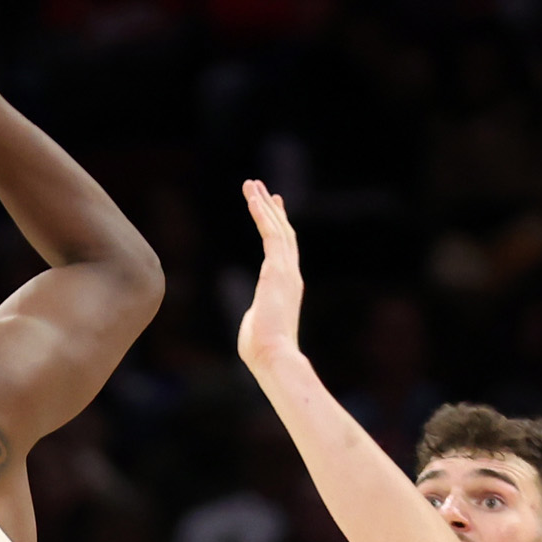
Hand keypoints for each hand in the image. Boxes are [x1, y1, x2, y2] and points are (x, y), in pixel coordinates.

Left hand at [236, 180, 302, 370]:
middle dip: (271, 208)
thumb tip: (255, 319)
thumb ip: (257, 314)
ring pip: (277, 228)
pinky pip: (270, 234)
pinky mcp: (276, 270)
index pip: (284, 250)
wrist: (273, 356)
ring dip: (263, 204)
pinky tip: (253, 199)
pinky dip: (261, 214)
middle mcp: (290, 274)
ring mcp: (286, 271)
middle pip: (283, 233)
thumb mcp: (258, 325)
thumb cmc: (262, 349)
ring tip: (251, 184)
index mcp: (286, 287)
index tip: (272, 207)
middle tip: (261, 188)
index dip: (278, 225)